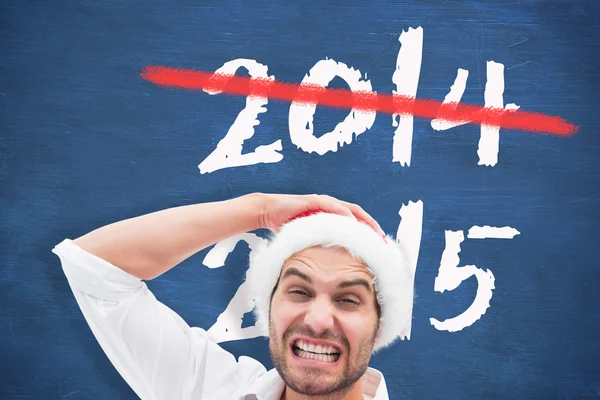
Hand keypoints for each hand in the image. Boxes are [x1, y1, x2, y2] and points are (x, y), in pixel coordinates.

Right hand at [255, 193, 383, 234]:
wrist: (267, 211)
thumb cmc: (287, 226)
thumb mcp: (308, 238)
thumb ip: (320, 245)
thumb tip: (330, 267)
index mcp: (331, 214)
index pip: (356, 221)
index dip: (369, 231)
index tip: (380, 245)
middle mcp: (330, 206)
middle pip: (358, 214)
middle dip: (372, 226)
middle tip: (383, 241)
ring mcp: (323, 202)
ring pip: (350, 210)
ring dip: (363, 221)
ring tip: (373, 233)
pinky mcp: (313, 201)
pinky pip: (332, 207)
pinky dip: (344, 214)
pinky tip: (352, 222)